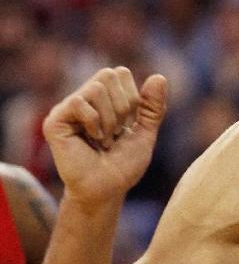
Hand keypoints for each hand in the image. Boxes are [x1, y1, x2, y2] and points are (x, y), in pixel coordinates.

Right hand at [43, 67, 166, 206]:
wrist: (107, 190)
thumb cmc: (123, 166)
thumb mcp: (145, 133)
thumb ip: (152, 107)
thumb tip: (159, 77)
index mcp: (102, 98)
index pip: (120, 73)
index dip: (132, 99)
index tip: (127, 126)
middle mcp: (83, 99)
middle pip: (109, 75)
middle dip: (122, 108)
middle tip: (115, 134)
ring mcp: (67, 109)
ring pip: (96, 87)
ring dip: (110, 120)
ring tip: (104, 140)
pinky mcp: (55, 121)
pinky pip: (79, 102)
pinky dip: (94, 122)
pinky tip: (92, 140)